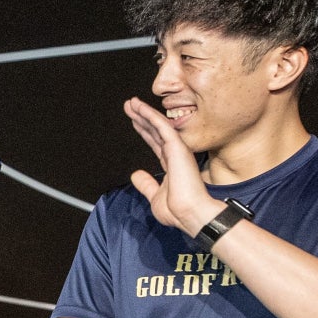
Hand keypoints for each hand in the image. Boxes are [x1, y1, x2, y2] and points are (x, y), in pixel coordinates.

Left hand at [122, 98, 219, 234]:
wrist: (188, 213)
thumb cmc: (176, 210)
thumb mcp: (154, 196)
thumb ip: (146, 184)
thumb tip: (135, 175)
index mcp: (171, 166)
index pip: (155, 143)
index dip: (144, 131)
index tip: (135, 121)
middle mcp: (175, 155)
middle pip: (155, 131)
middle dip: (142, 118)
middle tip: (130, 106)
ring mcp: (177, 150)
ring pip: (158, 125)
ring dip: (143, 113)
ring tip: (131, 103)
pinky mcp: (177, 147)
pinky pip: (161, 126)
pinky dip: (150, 115)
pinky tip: (139, 107)